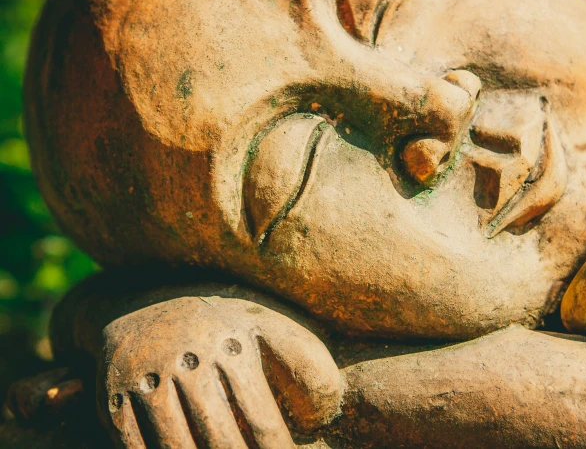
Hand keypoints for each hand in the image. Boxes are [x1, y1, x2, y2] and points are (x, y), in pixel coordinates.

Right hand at [97, 294, 342, 448]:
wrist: (143, 304)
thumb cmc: (224, 328)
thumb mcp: (268, 327)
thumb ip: (306, 362)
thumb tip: (319, 414)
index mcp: (230, 345)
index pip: (260, 416)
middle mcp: (186, 360)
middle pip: (218, 438)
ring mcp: (146, 379)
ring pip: (176, 447)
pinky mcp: (113, 396)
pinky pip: (135, 446)